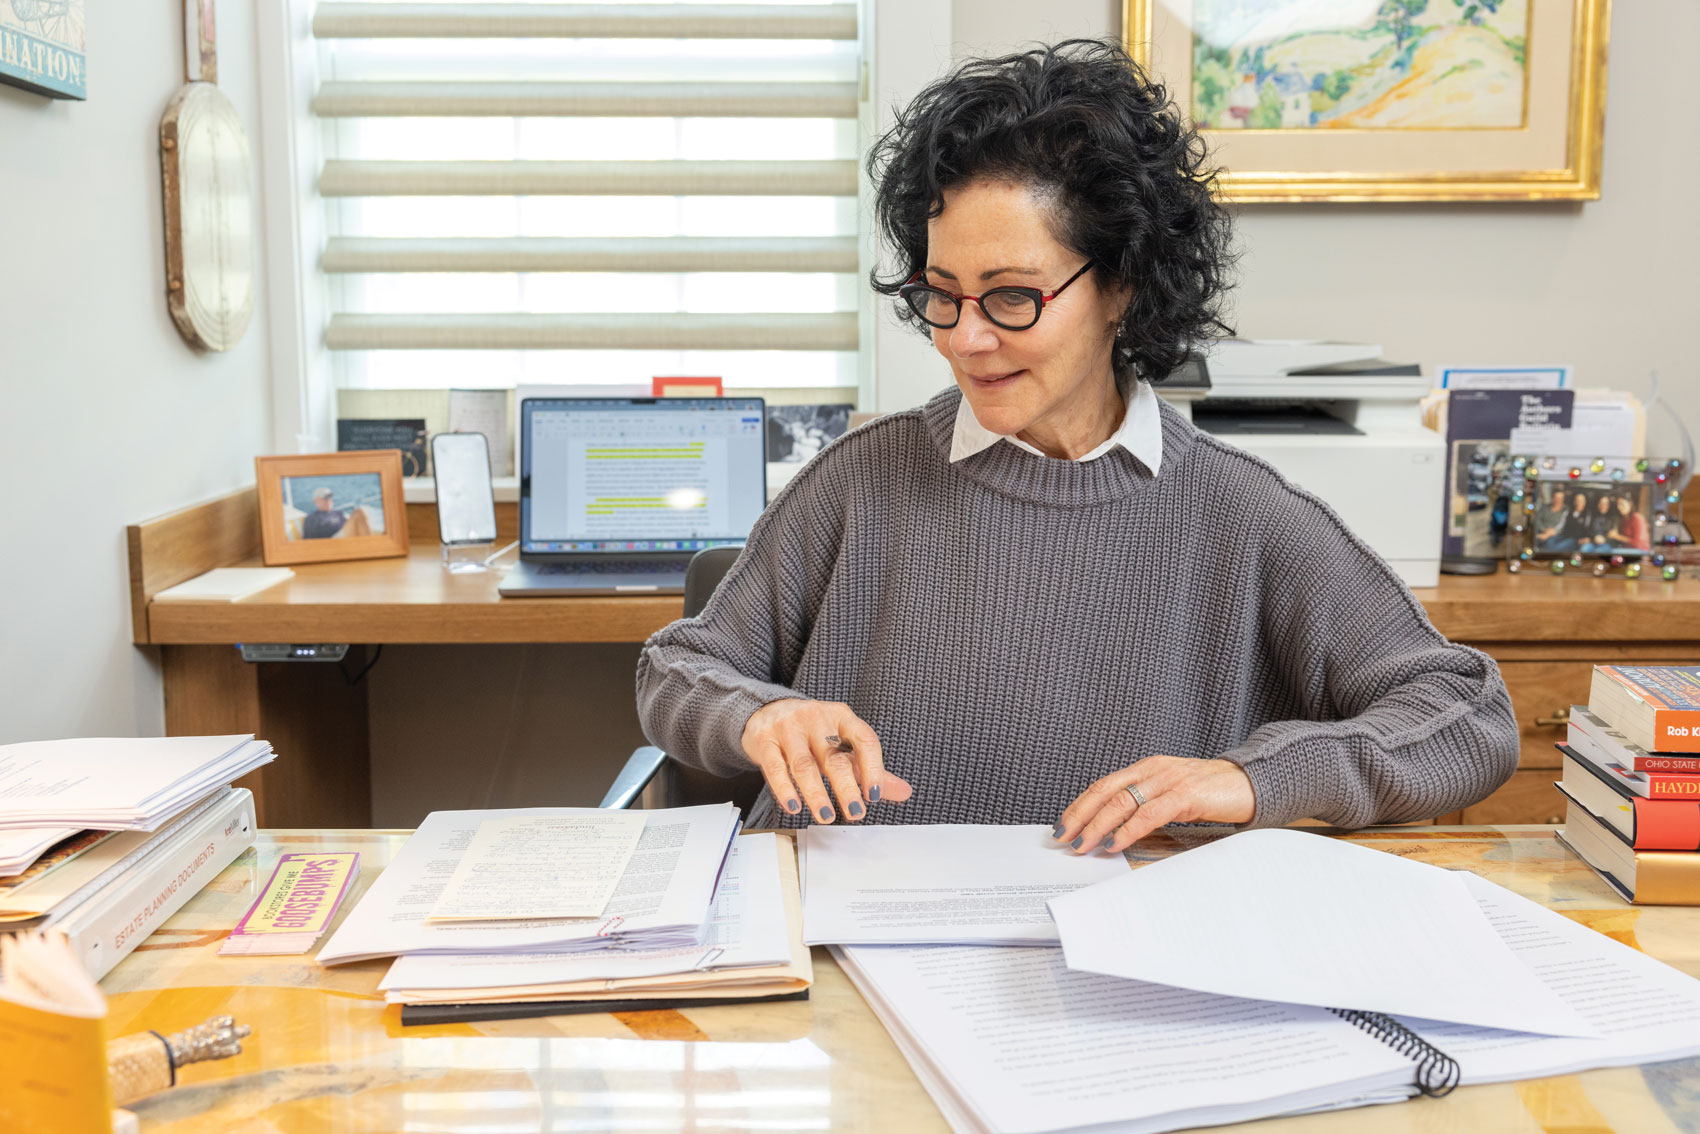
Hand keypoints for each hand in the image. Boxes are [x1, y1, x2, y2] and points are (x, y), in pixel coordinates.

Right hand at [740, 699, 913, 822]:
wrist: (766, 711)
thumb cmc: (811, 731)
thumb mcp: (842, 742)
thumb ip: (869, 768)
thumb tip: (904, 791)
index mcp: (842, 716)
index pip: (864, 739)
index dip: (873, 768)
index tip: (876, 795)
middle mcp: (816, 718)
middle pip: (834, 756)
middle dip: (846, 788)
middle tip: (856, 813)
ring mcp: (789, 728)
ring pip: (804, 765)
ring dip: (816, 794)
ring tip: (827, 816)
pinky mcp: (765, 740)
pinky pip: (776, 767)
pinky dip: (785, 789)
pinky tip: (794, 806)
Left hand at [1053, 756, 1254, 853]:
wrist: (1251, 782)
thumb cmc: (1211, 792)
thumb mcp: (1171, 793)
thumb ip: (1146, 804)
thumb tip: (1114, 828)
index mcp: (1147, 768)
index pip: (1104, 785)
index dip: (1080, 805)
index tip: (1063, 825)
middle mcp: (1153, 769)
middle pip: (1105, 791)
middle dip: (1080, 815)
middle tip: (1063, 838)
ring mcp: (1169, 780)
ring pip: (1122, 802)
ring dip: (1098, 825)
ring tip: (1084, 844)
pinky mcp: (1186, 794)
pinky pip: (1149, 813)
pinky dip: (1128, 829)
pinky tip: (1116, 842)